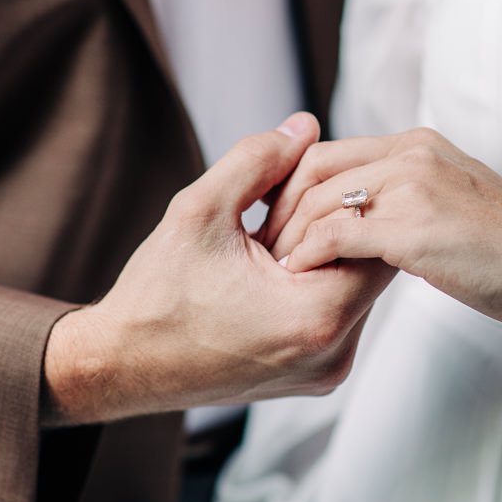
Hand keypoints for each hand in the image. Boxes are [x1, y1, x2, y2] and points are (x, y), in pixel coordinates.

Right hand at [41, 113, 395, 426]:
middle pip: (374, 265)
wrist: (122, 366)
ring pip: (358, 288)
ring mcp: (326, 371)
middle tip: (284, 211)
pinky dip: (316, 283)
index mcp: (315, 318)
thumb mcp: (201, 210)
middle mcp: (332, 355)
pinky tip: (271, 272)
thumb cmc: (156, 298)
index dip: (347, 202)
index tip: (303, 192)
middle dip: (338, 226)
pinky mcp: (315, 375)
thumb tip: (305, 127)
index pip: (379, 241)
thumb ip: (258, 160)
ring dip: (327, 255)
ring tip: (271, 244)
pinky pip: (338, 313)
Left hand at [259, 128, 501, 326]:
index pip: (329, 150)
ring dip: (291, 235)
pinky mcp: (414, 227)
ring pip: (322, 200)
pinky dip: (310, 253)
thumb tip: (360, 209)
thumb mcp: (449, 198)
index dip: (291, 183)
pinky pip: (338, 233)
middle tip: (264, 243)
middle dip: (280, 206)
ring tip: (276, 266)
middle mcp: (411, 154)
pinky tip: (299, 273)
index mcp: (416, 144)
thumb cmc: (500, 248)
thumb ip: (405, 191)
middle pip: (316, 168)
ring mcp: (413, 186)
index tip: (274, 217)